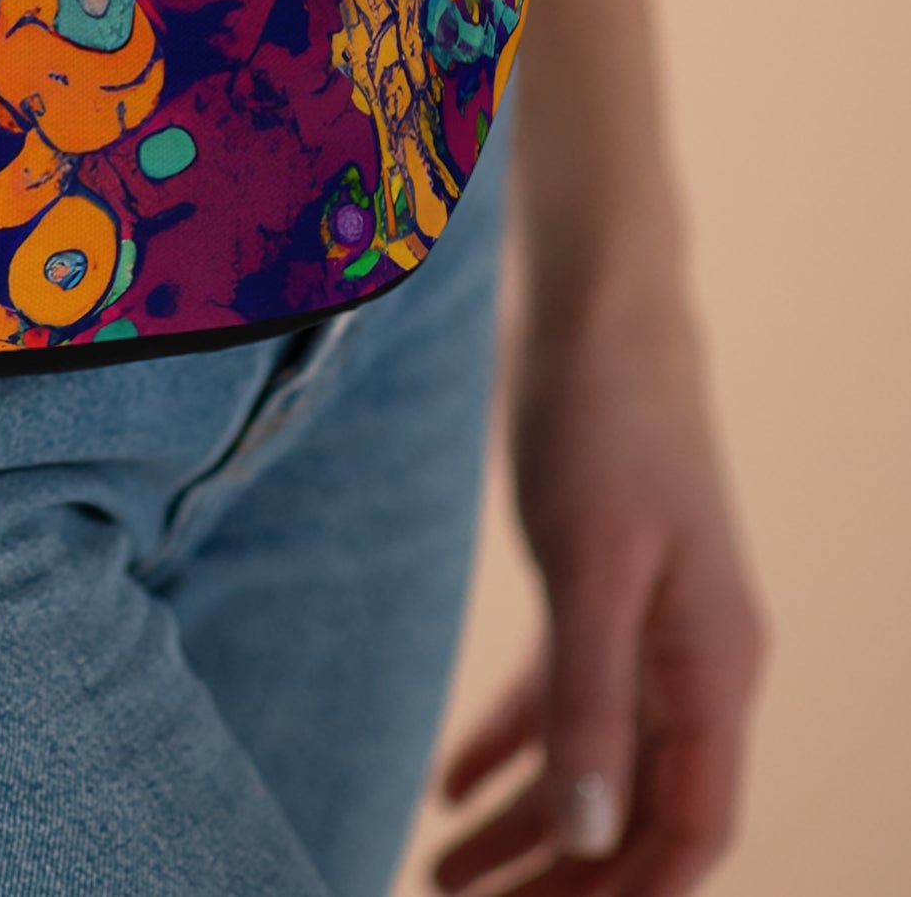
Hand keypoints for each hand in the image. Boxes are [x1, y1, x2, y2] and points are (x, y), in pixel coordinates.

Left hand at [430, 270, 769, 895]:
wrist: (596, 312)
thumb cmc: (603, 424)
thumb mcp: (591, 563)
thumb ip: (591, 697)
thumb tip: (593, 839)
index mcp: (715, 666)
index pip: (690, 828)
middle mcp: (693, 659)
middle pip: (634, 810)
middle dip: (558, 878)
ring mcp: (648, 622)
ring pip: (592, 760)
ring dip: (523, 826)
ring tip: (436, 874)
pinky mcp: (598, 585)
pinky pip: (561, 695)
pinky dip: (509, 745)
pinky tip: (448, 786)